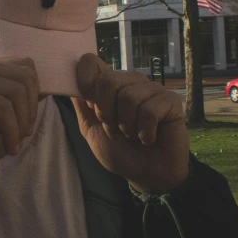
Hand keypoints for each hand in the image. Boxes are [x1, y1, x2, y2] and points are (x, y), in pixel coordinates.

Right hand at [0, 56, 39, 174]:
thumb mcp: (1, 115)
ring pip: (16, 92)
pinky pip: (2, 108)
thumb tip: (46, 91)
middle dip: (31, 109)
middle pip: (25, 77)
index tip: (26, 122)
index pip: (26, 66)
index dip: (35, 94)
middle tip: (23, 134)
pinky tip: (8, 147)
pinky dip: (11, 131)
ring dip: (21, 123)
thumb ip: (19, 99)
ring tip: (14, 143)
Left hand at [71, 53, 188, 193]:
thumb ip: (81, 105)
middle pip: (108, 81)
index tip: (89, 104)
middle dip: (106, 113)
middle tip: (115, 129)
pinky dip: (145, 131)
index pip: (90, 62)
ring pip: (129, 97)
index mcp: (109, 85)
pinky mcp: (170, 101)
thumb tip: (67, 80)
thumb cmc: (119, 151)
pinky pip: (150, 110)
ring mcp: (151, 89)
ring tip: (133, 135)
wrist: (146, 175)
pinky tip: (148, 138)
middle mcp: (130, 81)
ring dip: (127, 126)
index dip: (85, 82)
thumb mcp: (91, 129)